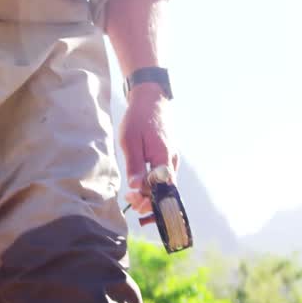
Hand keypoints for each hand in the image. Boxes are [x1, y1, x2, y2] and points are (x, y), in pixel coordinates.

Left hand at [119, 83, 177, 218]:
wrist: (151, 101)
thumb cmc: (138, 119)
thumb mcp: (130, 141)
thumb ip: (134, 165)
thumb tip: (136, 188)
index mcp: (164, 158)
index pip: (162, 189)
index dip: (150, 201)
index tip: (133, 201)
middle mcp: (172, 161)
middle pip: (166, 191)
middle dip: (149, 201)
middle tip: (130, 201)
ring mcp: (171, 159)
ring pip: (165, 185)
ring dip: (150, 194)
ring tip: (132, 196)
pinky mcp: (168, 158)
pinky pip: (163, 178)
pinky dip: (153, 185)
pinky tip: (140, 187)